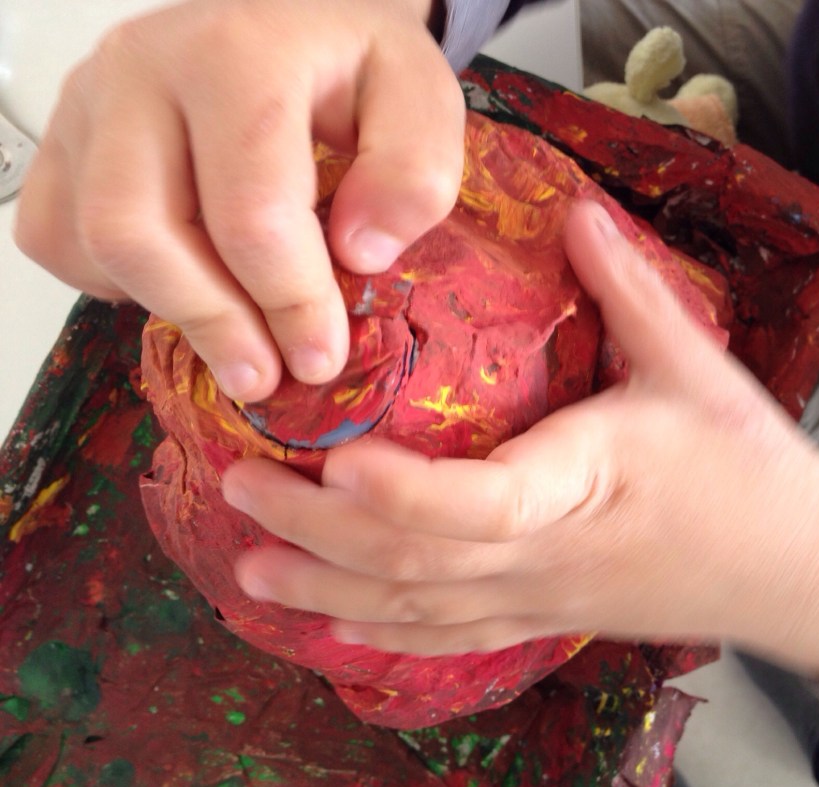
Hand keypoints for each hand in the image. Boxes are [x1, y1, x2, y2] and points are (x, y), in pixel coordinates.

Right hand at [15, 0, 462, 401]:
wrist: (288, 13)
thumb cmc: (350, 60)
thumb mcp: (419, 95)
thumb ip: (414, 169)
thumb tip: (361, 253)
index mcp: (238, 56)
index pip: (248, 209)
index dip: (287, 300)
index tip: (321, 357)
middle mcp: (140, 69)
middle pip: (138, 230)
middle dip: (210, 322)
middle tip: (267, 376)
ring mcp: (88, 102)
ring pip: (91, 241)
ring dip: (167, 308)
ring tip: (238, 336)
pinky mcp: (64, 136)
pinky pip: (56, 236)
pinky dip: (112, 282)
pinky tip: (183, 280)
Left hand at [223, 201, 818, 684]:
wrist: (801, 570)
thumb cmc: (749, 467)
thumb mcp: (697, 367)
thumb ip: (629, 288)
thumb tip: (574, 208)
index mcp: (585, 485)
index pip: (479, 506)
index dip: (401, 495)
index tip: (333, 462)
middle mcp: (548, 555)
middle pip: (418, 561)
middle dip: (320, 532)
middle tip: (238, 485)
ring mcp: (541, 599)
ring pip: (421, 610)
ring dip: (329, 592)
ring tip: (250, 568)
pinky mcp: (545, 619)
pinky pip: (454, 639)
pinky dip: (386, 636)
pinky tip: (334, 630)